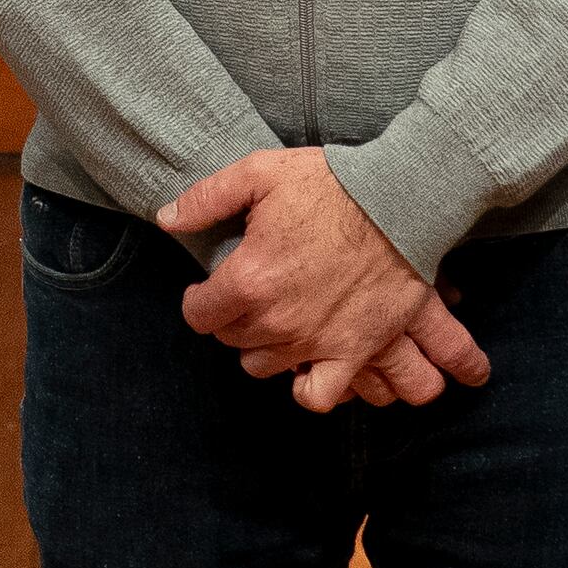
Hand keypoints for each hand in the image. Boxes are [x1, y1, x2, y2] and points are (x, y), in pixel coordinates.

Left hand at [155, 149, 490, 414]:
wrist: (400, 202)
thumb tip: (167, 219)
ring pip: (264, 366)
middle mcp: (277, 320)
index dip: (199, 301)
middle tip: (250, 295)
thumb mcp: (260, 171)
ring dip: (265, 346)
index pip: (199, 315)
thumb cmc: (331, 184)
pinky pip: (318, 395)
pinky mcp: (353, 352)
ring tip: (278, 320)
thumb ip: (207, 198)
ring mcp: (315, 341)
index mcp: (248, 279)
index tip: (208, 291)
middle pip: (231, 340)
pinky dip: (308, 386)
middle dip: (233, 319)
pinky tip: (306, 363)